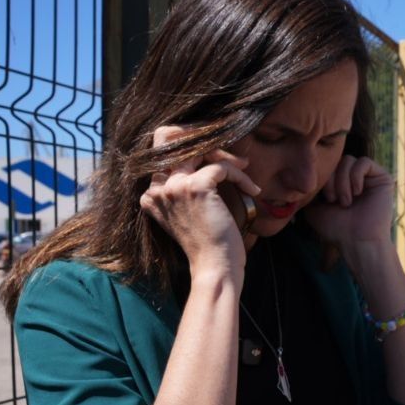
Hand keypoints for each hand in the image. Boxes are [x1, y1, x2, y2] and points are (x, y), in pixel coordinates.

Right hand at [141, 126, 259, 278]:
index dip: (190, 147)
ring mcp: (174, 187)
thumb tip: (209, 161)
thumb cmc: (210, 244)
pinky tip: (252, 190)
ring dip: (226, 156)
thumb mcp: (191, 214)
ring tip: (244, 170)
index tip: (218, 155)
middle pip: (169, 137)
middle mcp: (157, 189)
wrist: (215, 267)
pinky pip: (221, 166)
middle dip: (202, 139)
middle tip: (231, 156)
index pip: (162, 151)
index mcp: (151, 195)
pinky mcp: (195, 187)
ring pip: (198, 148)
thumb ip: (186, 189)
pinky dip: (240, 175)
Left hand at [303, 155, 395, 254]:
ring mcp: (369, 178)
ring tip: (345, 201)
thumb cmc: (337, 228)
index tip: (323, 200)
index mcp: (340, 184)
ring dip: (342, 181)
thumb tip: (305, 175)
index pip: (327, 166)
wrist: (358, 241)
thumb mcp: (314, 208)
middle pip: (336, 161)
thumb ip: (310, 190)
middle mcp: (355, 179)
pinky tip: (356, 192)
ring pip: (348, 160)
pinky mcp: (382, 178)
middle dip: (331, 179)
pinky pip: (364, 162)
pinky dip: (355, 176)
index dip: (321, 178)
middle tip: (333, 200)